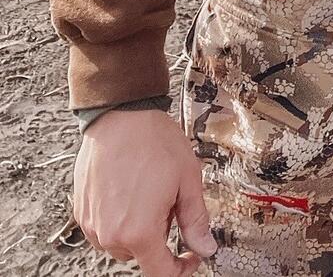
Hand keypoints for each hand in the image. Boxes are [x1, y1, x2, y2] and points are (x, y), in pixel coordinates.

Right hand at [74, 109, 215, 275]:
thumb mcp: (188, 180)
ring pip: (122, 242)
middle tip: (171, 201)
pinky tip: (132, 189)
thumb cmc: (154, 142)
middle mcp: (110, 234)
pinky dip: (121, 217)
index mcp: (139, 232)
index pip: (160, 272)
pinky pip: (105, 228)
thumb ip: (196, 220)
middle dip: (161, 234)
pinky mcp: (82, 212)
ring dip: (139, 227)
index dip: (181, 267)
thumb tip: (205, 247)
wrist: (121, 116)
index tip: (191, 254)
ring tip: (151, 190)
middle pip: (141, 254)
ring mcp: (92, 224)